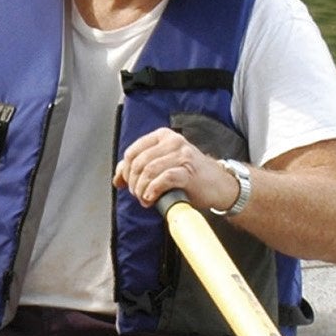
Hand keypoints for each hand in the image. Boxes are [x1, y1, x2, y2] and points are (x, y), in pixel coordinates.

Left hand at [114, 128, 241, 215]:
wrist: (218, 185)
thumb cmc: (190, 175)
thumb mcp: (163, 165)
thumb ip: (139, 168)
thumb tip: (117, 179)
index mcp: (163, 136)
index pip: (132, 151)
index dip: (125, 171)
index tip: (127, 184)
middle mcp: (173, 142)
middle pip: (138, 162)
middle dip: (133, 183)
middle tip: (137, 194)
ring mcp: (182, 155)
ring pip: (149, 170)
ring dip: (142, 189)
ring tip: (145, 199)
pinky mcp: (189, 171)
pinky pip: (164, 179)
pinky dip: (153, 190)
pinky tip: (152, 198)